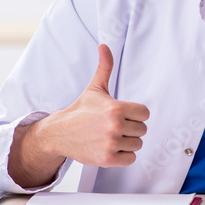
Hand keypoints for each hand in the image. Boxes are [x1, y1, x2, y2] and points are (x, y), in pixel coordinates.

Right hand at [10, 44, 149, 187]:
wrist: (60, 132)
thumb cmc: (81, 109)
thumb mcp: (95, 88)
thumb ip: (105, 67)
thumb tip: (104, 45)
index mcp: (116, 108)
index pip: (145, 113)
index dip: (136, 114)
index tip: (124, 114)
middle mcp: (114, 126)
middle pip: (142, 130)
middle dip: (131, 128)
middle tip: (115, 126)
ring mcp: (111, 144)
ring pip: (137, 145)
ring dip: (128, 142)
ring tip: (112, 136)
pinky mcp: (107, 159)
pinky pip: (130, 159)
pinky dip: (123, 156)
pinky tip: (111, 148)